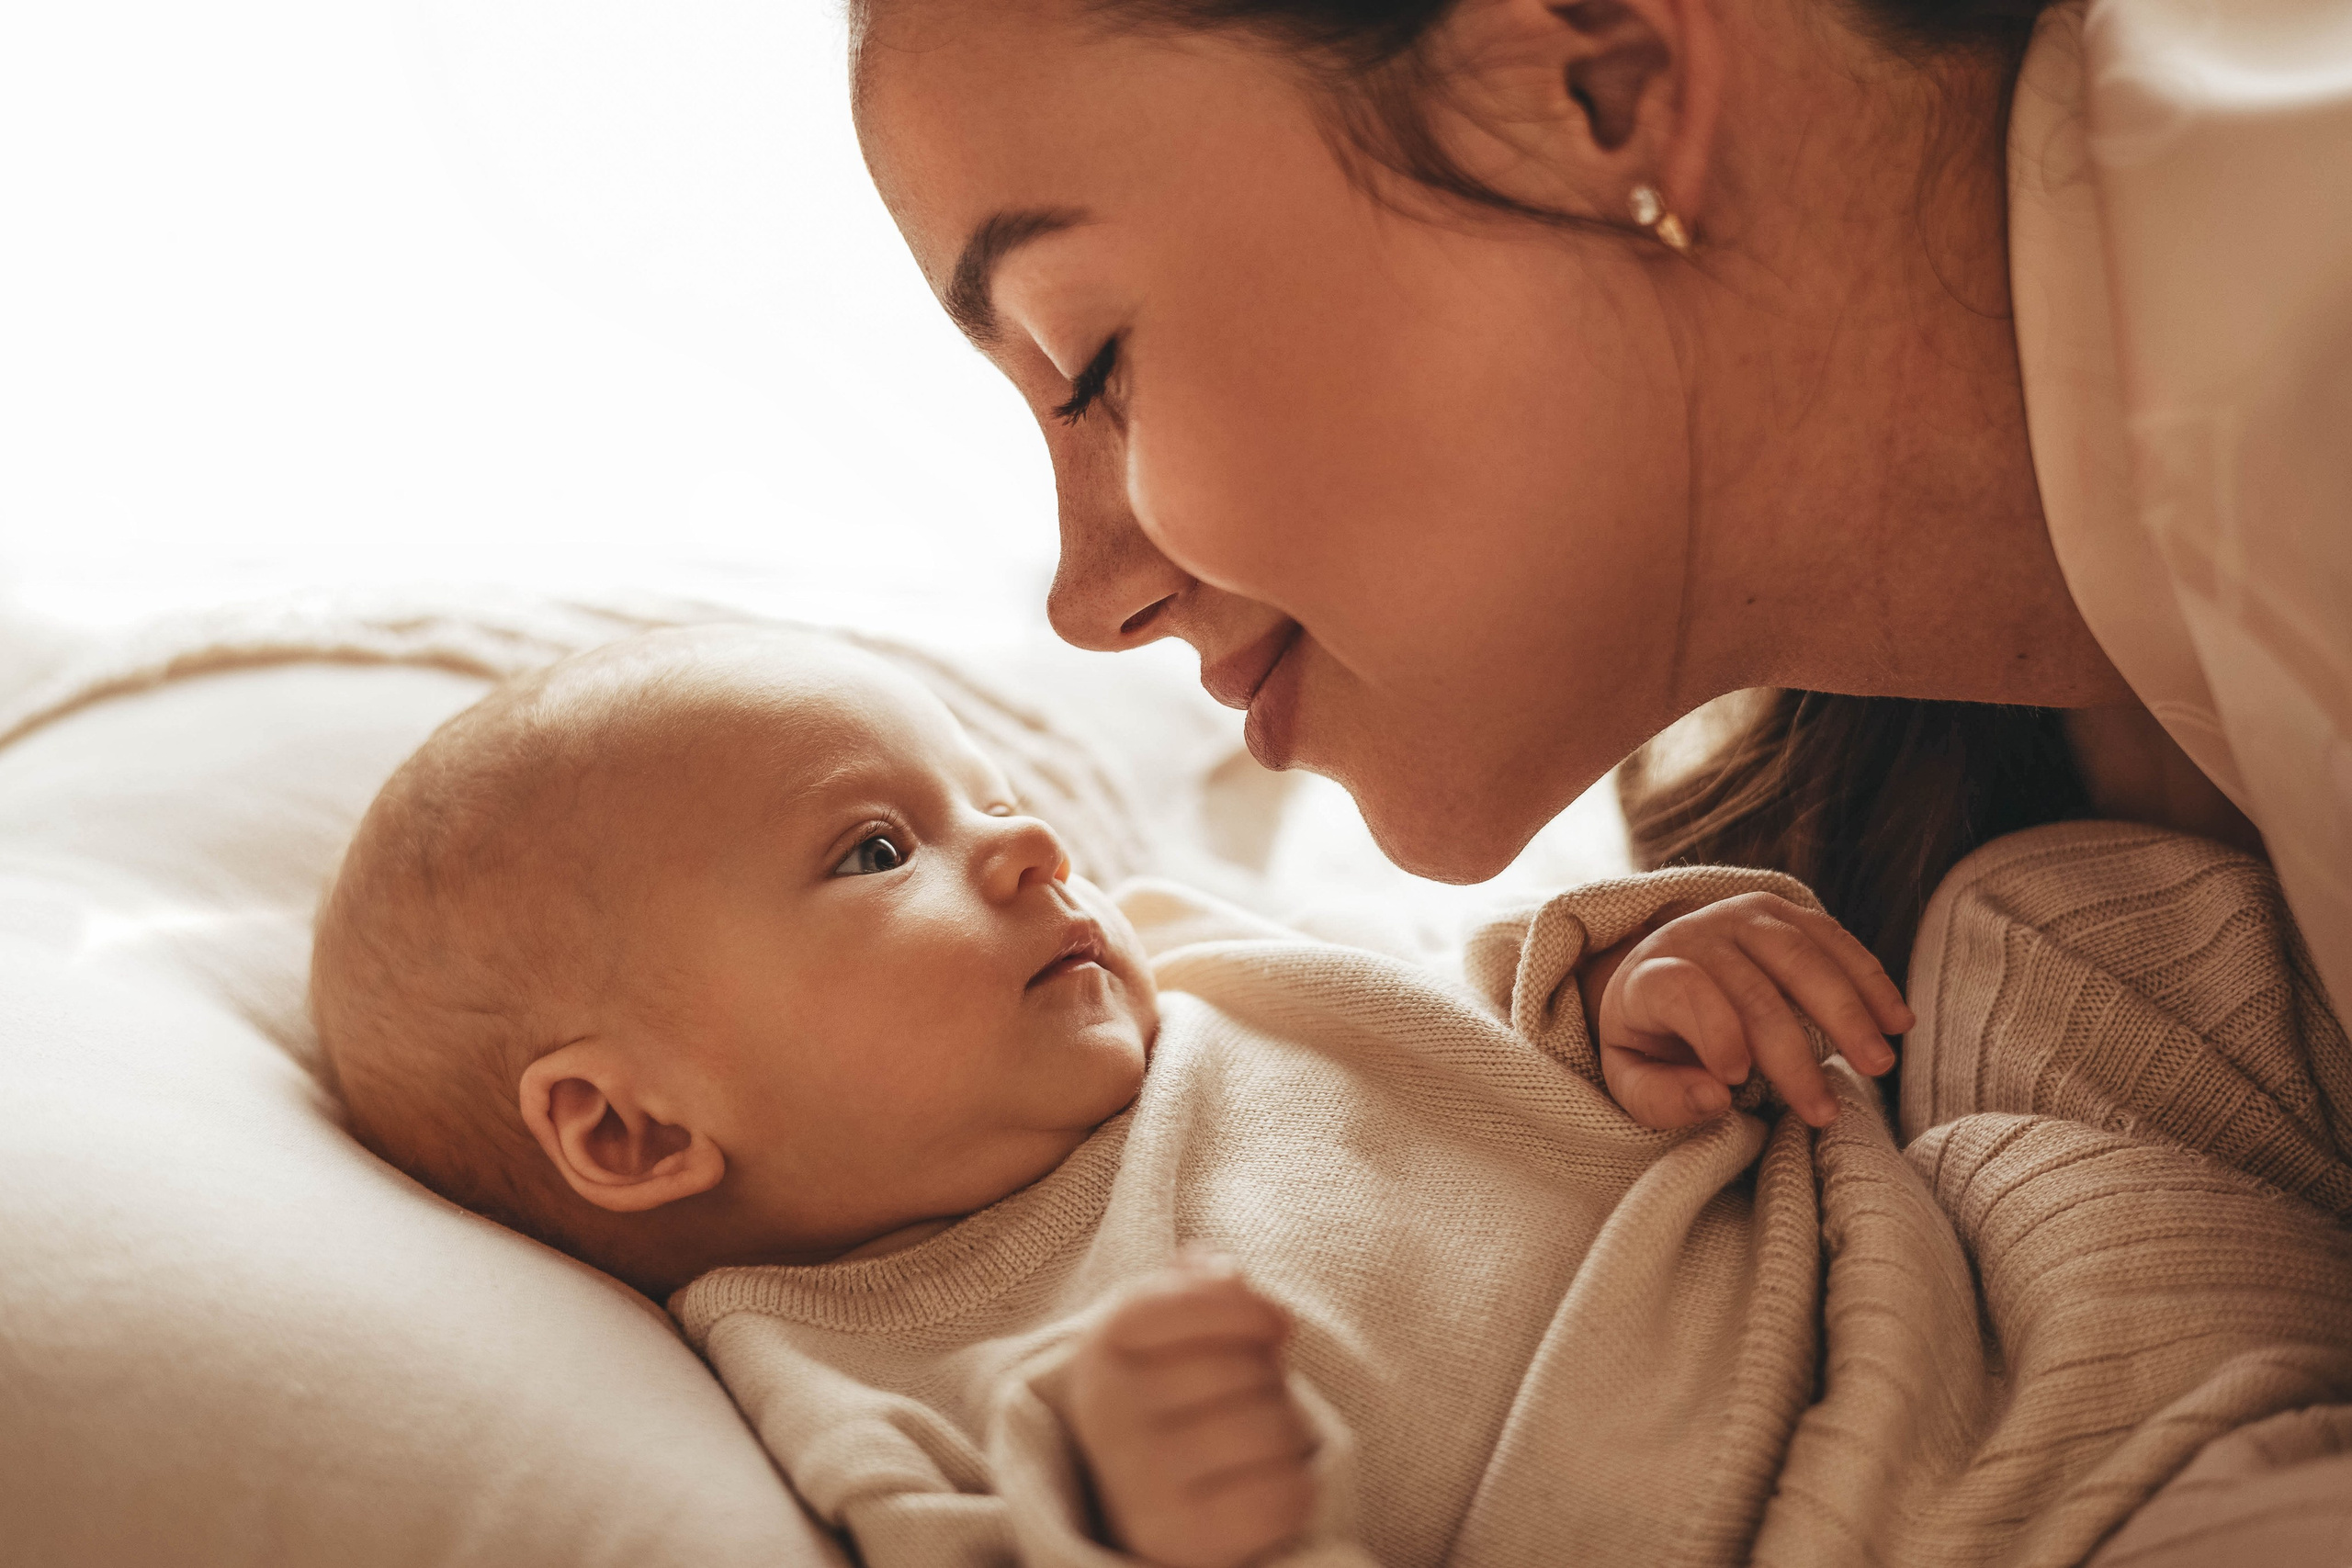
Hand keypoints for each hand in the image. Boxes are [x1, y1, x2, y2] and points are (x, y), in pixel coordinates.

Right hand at [1067, 1250, 1315, 1567]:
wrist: (1147, 1516)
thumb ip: (1200, 1292)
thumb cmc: (1176, 1410)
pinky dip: (1297, 1491)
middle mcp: (1106, 1413)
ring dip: (1288, 1436)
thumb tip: (1228, 1273)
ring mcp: (1137, 1480)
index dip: (1251, 1308)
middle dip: (1271, 1380)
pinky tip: (1267, 1491)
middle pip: (1249, 1366)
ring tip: (1256, 1447)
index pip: (1192, 1301)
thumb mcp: (1172, 1339)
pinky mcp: (1176, 1538)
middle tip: (1250, 1403)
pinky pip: (1286, 1493)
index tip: (1276, 1325)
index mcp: (1099, 1349)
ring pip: (1273, 1428)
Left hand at [1586, 894, 1914, 1129]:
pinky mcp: (1780, 911)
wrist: (1658, 975)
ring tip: (1878, 1064)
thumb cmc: (1651, 1041)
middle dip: (1793, 1053)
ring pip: (1802, 957)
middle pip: (1752, 989)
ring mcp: (1740, 916)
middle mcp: (1693, 935)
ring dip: (1847, 1012)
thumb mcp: (1632, 1078)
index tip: (1736, 1080)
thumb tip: (1714, 1098)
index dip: (1712, 1032)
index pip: (1680, 991)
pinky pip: (1832, 938)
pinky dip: (1869, 979)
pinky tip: (1897, 1020)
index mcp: (1648, 976)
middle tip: (1825, 1111)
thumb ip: (1659, 1097)